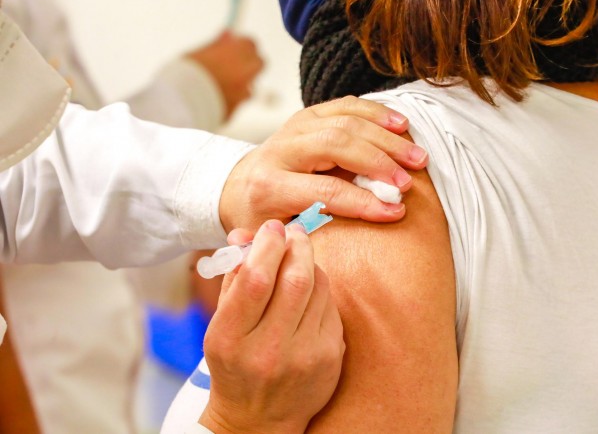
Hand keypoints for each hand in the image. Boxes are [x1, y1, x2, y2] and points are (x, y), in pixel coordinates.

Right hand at [187, 31, 264, 117]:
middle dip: (249, 62)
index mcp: (235, 52)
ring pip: (251, 85)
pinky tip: (216, 98)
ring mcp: (243, 92)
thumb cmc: (185, 74)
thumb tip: (229, 34)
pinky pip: (240, 101)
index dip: (242, 45)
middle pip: (259, 63)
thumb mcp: (198, 53)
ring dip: (242, 83)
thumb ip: (217, 45)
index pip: (250, 44)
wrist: (180, 103)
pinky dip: (233, 99)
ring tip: (220, 84)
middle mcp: (245, 71)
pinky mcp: (237, 109)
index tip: (235, 47)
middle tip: (234, 64)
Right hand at [200, 222, 344, 433]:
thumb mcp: (220, 326)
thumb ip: (233, 278)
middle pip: (295, 280)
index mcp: (231, 340)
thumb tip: (245, 234)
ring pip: (318, 288)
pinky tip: (308, 292)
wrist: (258, 419)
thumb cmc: (235, 364)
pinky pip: (331, 306)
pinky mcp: (330, 358)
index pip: (255, 281)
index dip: (267, 246)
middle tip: (294, 232)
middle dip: (297, 246)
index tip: (272, 228)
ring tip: (298, 259)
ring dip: (310, 264)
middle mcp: (269, 351)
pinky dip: (320, 290)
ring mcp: (304, 356)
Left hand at [219, 96, 428, 231]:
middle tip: (410, 182)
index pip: (325, 190)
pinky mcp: (309, 114)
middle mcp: (281, 149)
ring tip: (418, 157)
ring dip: (386, 139)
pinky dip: (377, 113)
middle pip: (337, 146)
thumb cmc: (262, 221)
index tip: (396, 212)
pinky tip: (402, 126)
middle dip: (379, 163)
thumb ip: (302, 241)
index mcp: (270, 185)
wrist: (240, 187)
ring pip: (345, 121)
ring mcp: (295, 126)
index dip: (364, 202)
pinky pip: (347, 105)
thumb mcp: (273, 239)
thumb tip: (341, 251)